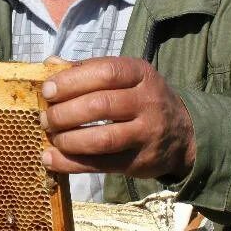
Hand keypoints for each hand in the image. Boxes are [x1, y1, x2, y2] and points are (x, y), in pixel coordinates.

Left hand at [40, 57, 195, 179]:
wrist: (184, 133)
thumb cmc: (142, 99)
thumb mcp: (125, 77)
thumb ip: (87, 70)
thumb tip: (49, 65)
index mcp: (140, 73)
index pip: (105, 73)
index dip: (72, 81)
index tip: (47, 90)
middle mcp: (147, 102)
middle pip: (100, 105)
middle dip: (65, 112)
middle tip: (46, 118)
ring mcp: (146, 133)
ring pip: (102, 138)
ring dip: (68, 139)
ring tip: (52, 137)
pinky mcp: (139, 161)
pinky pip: (101, 165)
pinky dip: (70, 163)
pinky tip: (50, 159)